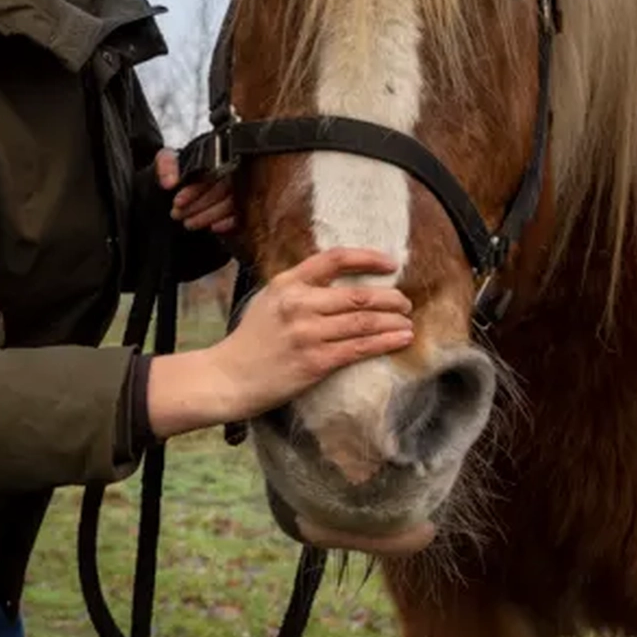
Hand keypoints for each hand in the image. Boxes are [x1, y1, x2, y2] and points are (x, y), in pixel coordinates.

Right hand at [145, 247, 413, 438]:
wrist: (228, 377)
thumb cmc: (251, 339)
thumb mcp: (269, 299)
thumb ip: (300, 287)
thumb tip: (338, 280)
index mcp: (288, 283)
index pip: (334, 259)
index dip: (367, 258)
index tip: (390, 263)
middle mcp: (299, 304)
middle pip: (358, 295)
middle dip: (390, 297)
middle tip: (405, 302)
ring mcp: (307, 334)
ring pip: (364, 322)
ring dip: (393, 321)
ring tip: (408, 322)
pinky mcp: (314, 362)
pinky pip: (359, 349)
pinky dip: (385, 342)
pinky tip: (401, 340)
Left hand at [154, 147, 234, 234]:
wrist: (186, 175)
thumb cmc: (182, 167)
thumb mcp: (169, 159)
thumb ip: (166, 164)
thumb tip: (169, 182)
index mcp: (218, 157)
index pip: (210, 174)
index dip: (194, 191)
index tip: (178, 202)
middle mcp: (233, 171)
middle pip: (221, 191)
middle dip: (198, 206)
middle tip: (179, 214)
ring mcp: (240, 187)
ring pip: (231, 203)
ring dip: (209, 216)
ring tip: (189, 223)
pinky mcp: (243, 203)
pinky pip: (242, 214)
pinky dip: (229, 223)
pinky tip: (214, 227)